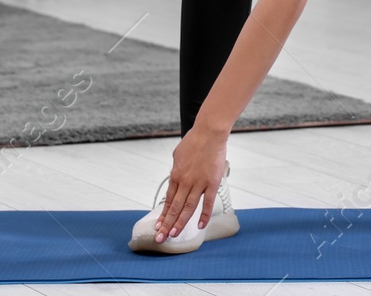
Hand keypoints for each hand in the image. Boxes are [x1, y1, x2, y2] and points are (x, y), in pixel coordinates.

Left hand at [153, 125, 227, 242]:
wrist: (209, 133)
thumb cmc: (194, 141)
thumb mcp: (177, 155)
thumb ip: (176, 168)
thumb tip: (175, 176)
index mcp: (176, 175)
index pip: (168, 200)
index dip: (163, 214)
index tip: (158, 226)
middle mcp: (185, 182)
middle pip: (175, 207)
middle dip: (167, 224)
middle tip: (161, 237)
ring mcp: (199, 183)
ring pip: (188, 208)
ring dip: (180, 222)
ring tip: (174, 234)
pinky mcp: (212, 182)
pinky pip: (207, 202)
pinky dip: (204, 215)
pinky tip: (200, 225)